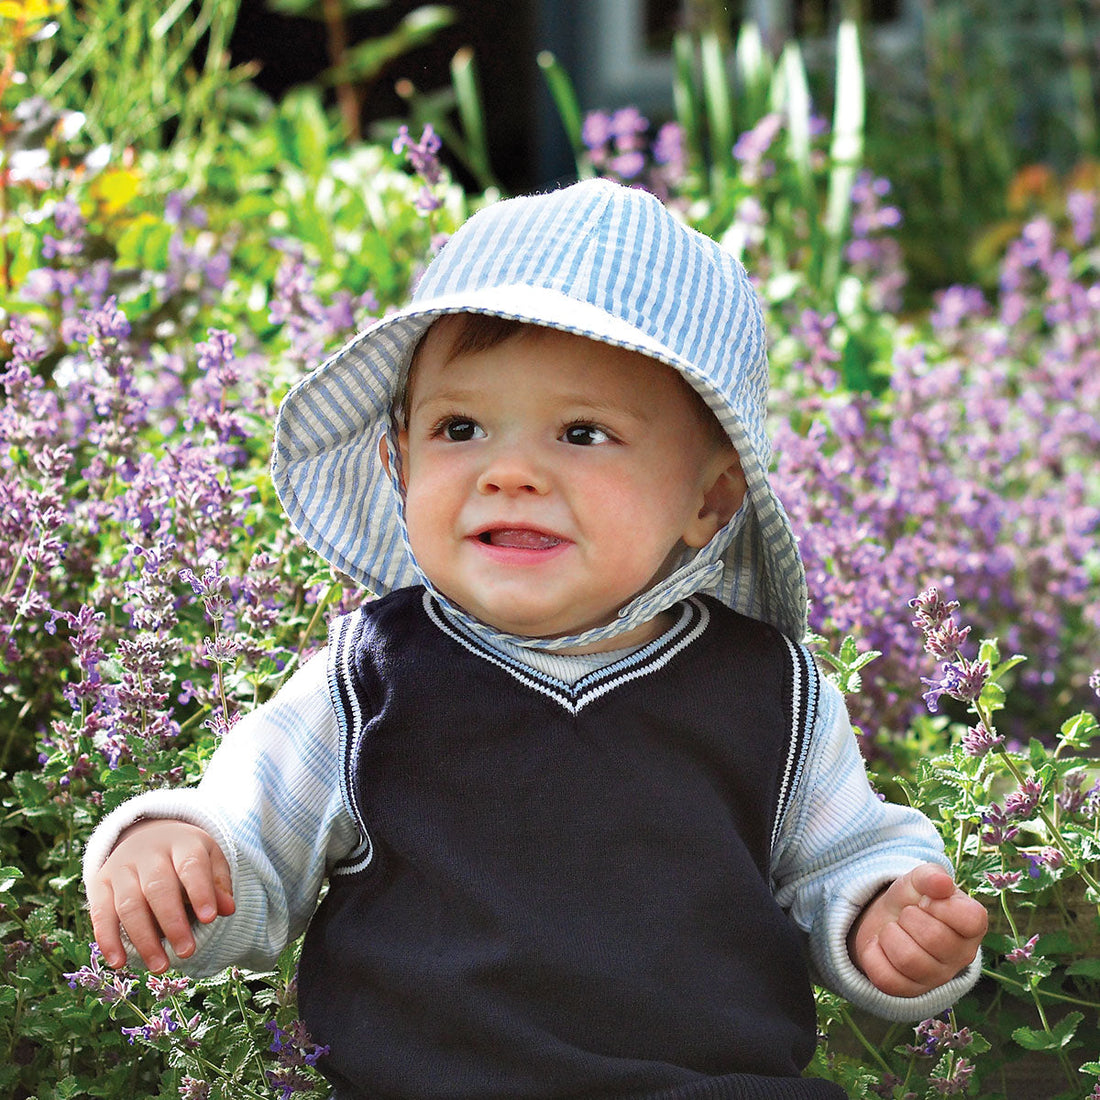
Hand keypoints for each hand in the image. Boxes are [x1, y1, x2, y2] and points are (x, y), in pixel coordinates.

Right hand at [87, 819, 234, 973]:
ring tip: (161, 966)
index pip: (190, 865)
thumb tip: (228, 909)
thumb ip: (218, 883)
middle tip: (187, 952)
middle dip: (173, 922)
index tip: (210, 919)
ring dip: (144, 939)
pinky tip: (119, 963)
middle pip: (158, 887)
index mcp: (181, 843)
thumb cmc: (185, 856)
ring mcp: (121, 867)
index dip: (200, 891)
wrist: (148, 836)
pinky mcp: (100, 884)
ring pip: (129, 904)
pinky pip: (101, 913)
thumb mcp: (209, 859)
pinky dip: (108, 940)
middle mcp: (148, 852)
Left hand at [848, 863, 986, 997]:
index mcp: (972, 925)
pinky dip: (873, 955)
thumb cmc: (912, 899)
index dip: (942, 905)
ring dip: (890, 935)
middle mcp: (961, 956)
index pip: (971, 919)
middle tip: (906, 914)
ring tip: (893, 929)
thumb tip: (943, 882)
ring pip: (908, 960)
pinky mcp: (909, 991)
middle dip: (909, 917)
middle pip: (934, 938)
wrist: (886, 920)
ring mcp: (936, 978)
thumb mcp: (919, 880)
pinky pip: (887, 979)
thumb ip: (930, 876)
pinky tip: (880, 946)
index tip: (927, 901)